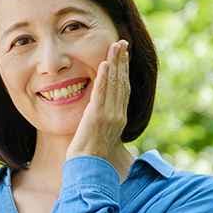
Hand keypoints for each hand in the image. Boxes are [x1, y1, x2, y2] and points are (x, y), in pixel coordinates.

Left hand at [65, 39, 129, 161]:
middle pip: (122, 82)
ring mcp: (109, 115)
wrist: (88, 170)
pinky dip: (103, 78)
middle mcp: (118, 115)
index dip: (124, 71)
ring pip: (114, 84)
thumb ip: (101, 122)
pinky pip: (101, 93)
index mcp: (119, 118)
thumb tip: (98, 114)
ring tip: (115, 46)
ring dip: (115, 63)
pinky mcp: (97, 117)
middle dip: (122, 61)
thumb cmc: (91, 157)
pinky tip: (104, 64)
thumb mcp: (100, 136)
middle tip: (122, 43)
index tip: (123, 55)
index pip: (123, 89)